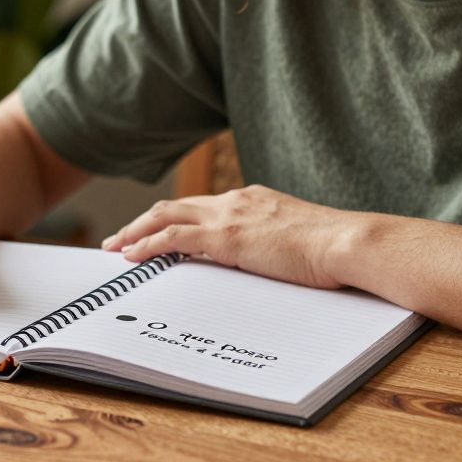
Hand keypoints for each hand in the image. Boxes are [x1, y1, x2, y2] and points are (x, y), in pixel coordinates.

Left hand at [101, 185, 357, 288]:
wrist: (347, 243)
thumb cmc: (334, 249)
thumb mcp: (296, 239)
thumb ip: (274, 243)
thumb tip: (268, 261)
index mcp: (252, 200)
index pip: (203, 207)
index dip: (175, 219)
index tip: (158, 232)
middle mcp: (235, 201)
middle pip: (176, 205)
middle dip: (143, 221)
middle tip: (120, 238)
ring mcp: (229, 216)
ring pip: (165, 216)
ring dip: (135, 231)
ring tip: (115, 248)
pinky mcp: (226, 237)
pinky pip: (173, 238)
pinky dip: (147, 244)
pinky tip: (132, 255)